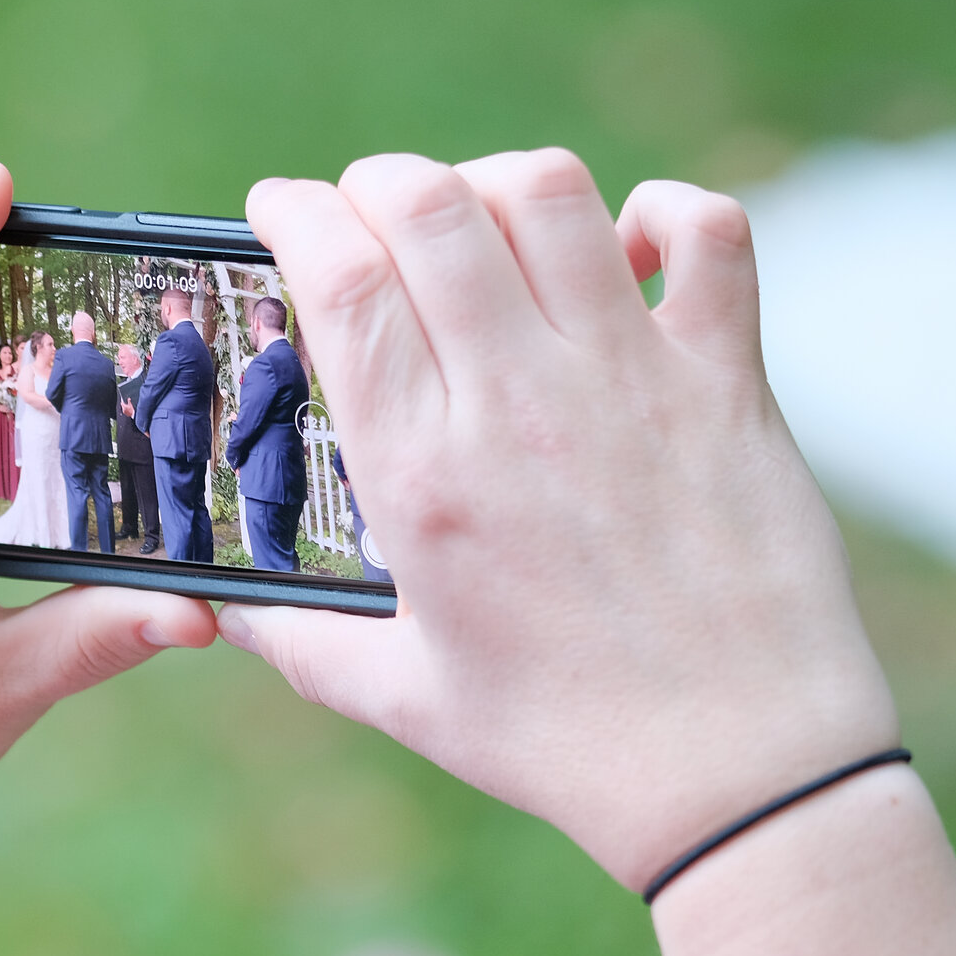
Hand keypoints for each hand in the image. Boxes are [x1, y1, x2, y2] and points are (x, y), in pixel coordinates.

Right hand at [225, 153, 895, 889]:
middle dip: (378, 182)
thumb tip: (220, 611)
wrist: (735, 773)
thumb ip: (297, 640)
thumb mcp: (398, 696)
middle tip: (369, 212)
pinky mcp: (729, 382)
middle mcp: (520, 405)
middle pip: (430, 204)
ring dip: (498, 185)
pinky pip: (709, 231)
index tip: (278, 209)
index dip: (295, 213)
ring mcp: (632, 381)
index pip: (340, 278)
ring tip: (485, 227)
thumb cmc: (560, 742)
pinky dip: (666, 213)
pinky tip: (632, 256)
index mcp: (422, 474)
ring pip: (552, 194)